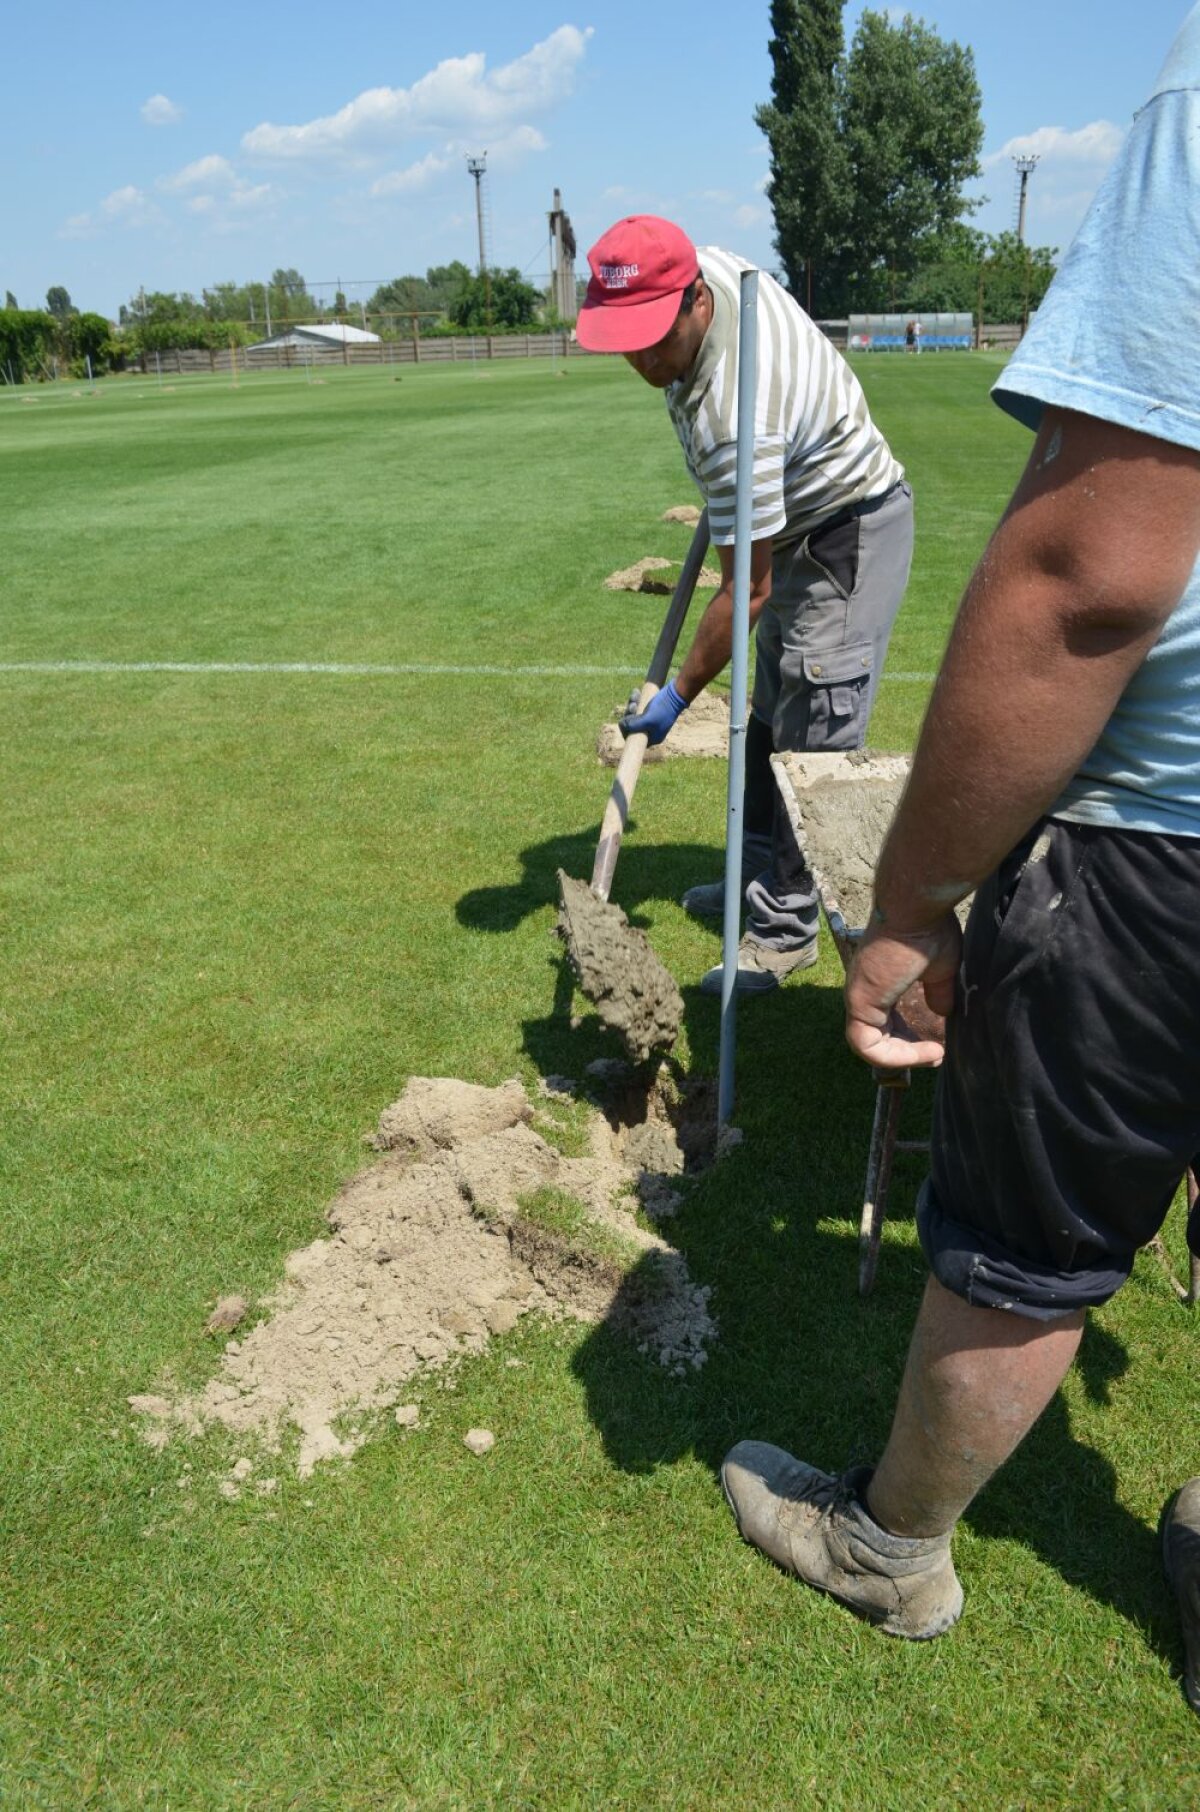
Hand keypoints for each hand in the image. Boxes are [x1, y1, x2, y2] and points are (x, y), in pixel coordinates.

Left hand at [619, 679, 689, 746]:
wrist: (677, 693)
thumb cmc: (663, 708)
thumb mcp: (647, 719)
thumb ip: (633, 725)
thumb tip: (621, 725)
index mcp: (653, 738)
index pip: (634, 738)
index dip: (626, 730)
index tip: (624, 720)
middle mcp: (652, 730)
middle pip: (633, 726)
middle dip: (629, 714)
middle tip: (632, 705)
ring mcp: (652, 719)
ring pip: (635, 714)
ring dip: (632, 704)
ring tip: (635, 695)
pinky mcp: (652, 709)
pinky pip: (639, 706)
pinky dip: (636, 699)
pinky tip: (636, 691)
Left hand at [844, 912, 962, 1071]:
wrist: (916, 910)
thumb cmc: (928, 930)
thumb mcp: (941, 968)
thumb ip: (938, 992)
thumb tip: (943, 1013)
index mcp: (877, 982)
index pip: (883, 1021)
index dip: (906, 1039)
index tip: (935, 1046)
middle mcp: (863, 991)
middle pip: (875, 1037)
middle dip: (905, 1052)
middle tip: (935, 1055)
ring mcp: (858, 997)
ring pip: (869, 1046)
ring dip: (903, 1057)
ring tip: (933, 1055)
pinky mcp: (860, 1003)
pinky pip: (868, 1046)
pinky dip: (896, 1056)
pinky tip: (928, 1050)